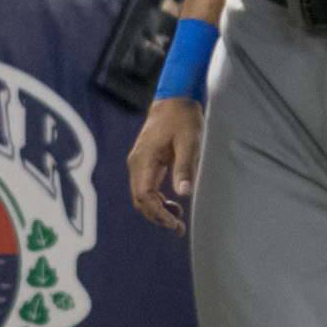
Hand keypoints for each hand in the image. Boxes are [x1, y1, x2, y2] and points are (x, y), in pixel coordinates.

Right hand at [129, 97, 204, 232]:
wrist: (174, 98)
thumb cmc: (183, 118)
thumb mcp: (189, 142)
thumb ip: (184, 167)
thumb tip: (184, 193)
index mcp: (144, 159)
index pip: (145, 196)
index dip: (158, 214)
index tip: (175, 224)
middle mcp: (136, 163)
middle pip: (140, 200)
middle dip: (157, 217)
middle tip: (179, 229)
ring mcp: (138, 162)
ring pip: (141, 195)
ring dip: (157, 210)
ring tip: (178, 219)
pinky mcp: (144, 161)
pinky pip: (146, 187)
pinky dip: (157, 200)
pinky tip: (173, 204)